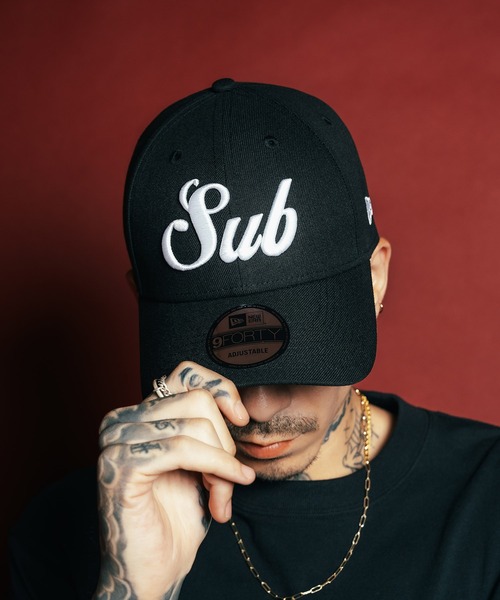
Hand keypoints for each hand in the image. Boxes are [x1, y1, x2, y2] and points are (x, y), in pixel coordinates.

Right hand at [94, 361, 254, 599]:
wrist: (151, 571)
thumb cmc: (173, 519)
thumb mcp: (198, 463)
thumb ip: (206, 429)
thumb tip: (235, 406)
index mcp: (137, 414)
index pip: (185, 373)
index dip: (220, 389)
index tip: (241, 418)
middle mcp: (121, 420)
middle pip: (198, 400)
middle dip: (225, 442)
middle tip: (229, 479)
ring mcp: (116, 441)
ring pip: (195, 425)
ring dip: (222, 462)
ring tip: (221, 493)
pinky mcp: (121, 465)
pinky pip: (184, 449)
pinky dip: (216, 467)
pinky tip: (225, 491)